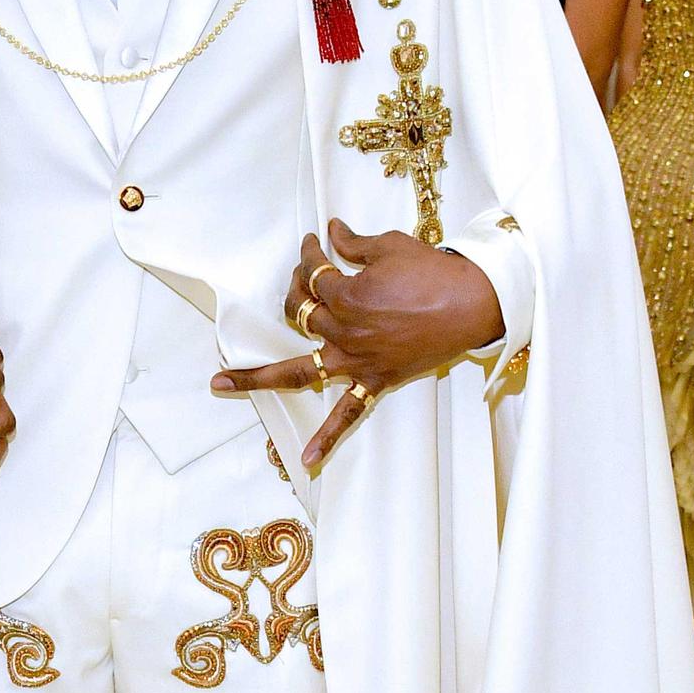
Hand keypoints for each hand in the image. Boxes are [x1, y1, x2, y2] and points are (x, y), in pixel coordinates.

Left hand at [213, 219, 503, 470]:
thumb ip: (354, 243)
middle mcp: (343, 330)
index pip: (312, 274)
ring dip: (257, 377)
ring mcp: (357, 360)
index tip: (316, 243)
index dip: (310, 256)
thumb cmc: (433, 271)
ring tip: (219, 382)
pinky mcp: (378, 380)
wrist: (474, 304)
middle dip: (293, 293)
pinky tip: (306, 460)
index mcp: (345, 295)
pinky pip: (349, 414)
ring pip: (299, 371)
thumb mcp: (389, 245)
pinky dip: (327, 438)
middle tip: (301, 282)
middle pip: (299, 312)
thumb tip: (332, 232)